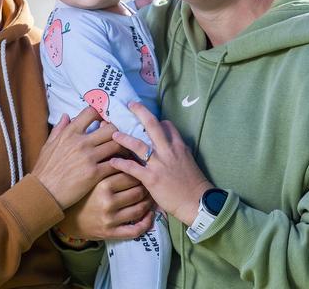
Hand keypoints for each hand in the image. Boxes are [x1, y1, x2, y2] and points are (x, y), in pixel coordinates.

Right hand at [32, 108, 120, 208]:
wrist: (42, 193)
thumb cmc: (45, 170)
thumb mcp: (48, 145)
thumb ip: (59, 129)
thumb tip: (66, 116)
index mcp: (70, 133)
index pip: (91, 112)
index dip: (101, 113)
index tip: (105, 119)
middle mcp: (80, 142)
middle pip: (110, 127)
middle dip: (117, 131)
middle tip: (120, 138)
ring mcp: (88, 158)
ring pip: (116, 145)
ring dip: (122, 148)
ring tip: (124, 152)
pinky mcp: (94, 174)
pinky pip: (115, 164)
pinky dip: (121, 164)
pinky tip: (122, 167)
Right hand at [58, 172, 154, 240]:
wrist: (67, 217)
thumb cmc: (81, 193)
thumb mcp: (90, 175)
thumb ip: (106, 164)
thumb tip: (126, 150)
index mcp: (102, 184)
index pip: (131, 176)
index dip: (139, 173)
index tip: (142, 172)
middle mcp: (107, 201)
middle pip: (138, 192)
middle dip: (146, 188)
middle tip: (148, 185)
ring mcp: (110, 219)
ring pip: (139, 209)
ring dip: (148, 204)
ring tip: (148, 198)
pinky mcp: (111, 233)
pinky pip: (135, 230)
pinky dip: (146, 223)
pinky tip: (149, 216)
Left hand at [110, 102, 213, 224]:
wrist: (196, 202)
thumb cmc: (193, 184)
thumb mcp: (188, 160)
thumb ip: (177, 150)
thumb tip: (169, 143)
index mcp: (178, 146)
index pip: (167, 125)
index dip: (156, 120)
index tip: (144, 116)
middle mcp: (168, 150)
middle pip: (152, 125)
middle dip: (140, 112)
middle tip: (130, 105)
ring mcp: (159, 164)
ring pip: (138, 144)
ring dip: (124, 138)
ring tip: (113, 134)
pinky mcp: (151, 178)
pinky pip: (132, 168)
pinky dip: (121, 163)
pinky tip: (112, 161)